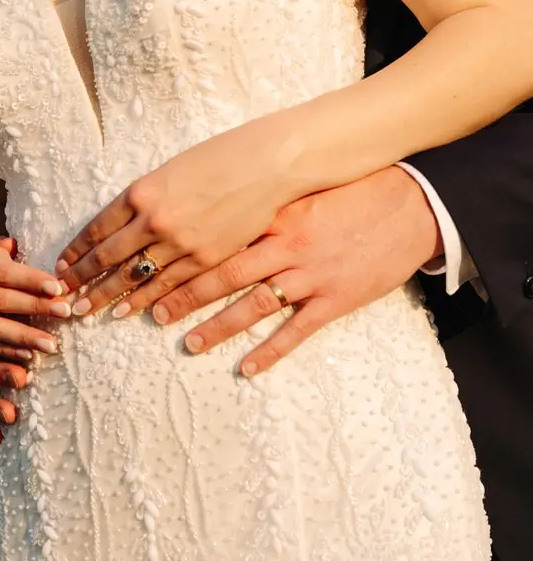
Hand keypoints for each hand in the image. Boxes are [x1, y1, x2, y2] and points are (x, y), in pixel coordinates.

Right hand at [0, 229, 70, 355]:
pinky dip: (6, 351)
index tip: (58, 288)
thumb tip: (45, 274)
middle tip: (64, 313)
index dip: (30, 281)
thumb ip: (12, 260)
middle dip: (34, 308)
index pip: (0, 273)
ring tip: (50, 343)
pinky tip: (27, 355)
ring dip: (23, 337)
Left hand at [55, 123, 280, 314]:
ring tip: (87, 310)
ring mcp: (179, 243)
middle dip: (82, 280)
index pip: (96, 228)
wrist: (266, 164)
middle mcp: (153, 219)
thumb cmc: (219, 157)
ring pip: (133, 277)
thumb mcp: (170, 170)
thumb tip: (125, 223)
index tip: (62, 265)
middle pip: (107, 257)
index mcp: (140, 192)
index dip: (76, 250)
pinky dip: (147, 299)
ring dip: (107, 296)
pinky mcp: (206, 258)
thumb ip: (146, 198)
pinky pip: (168, 285)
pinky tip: (132, 310)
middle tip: (62, 295)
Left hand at [150, 166, 441, 375]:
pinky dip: (271, 352)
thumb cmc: (353, 193)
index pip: (217, 240)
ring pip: (254, 305)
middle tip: (151, 312)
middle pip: (225, 275)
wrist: (409, 204)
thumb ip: (265, 205)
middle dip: (185, 295)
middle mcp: (288, 246)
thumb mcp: (303, 192)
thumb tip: (220, 213)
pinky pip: (297, 331)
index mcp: (276, 216)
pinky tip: (247, 369)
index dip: (182, 257)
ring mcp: (312, 275)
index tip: (153, 271)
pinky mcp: (336, 300)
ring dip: (218, 326)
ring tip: (189, 343)